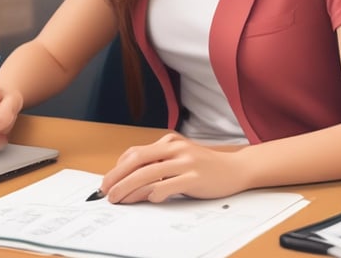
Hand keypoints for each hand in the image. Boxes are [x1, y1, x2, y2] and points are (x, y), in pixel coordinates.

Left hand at [99, 133, 245, 202]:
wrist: (234, 169)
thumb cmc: (203, 167)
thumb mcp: (179, 158)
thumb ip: (158, 163)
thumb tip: (129, 178)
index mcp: (168, 142)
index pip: (135, 152)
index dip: (117, 168)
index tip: (107, 182)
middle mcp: (175, 148)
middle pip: (138, 161)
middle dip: (118, 177)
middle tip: (106, 192)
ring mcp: (186, 162)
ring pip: (149, 174)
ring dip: (130, 188)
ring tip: (119, 199)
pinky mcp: (195, 178)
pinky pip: (169, 185)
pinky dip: (156, 192)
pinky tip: (149, 199)